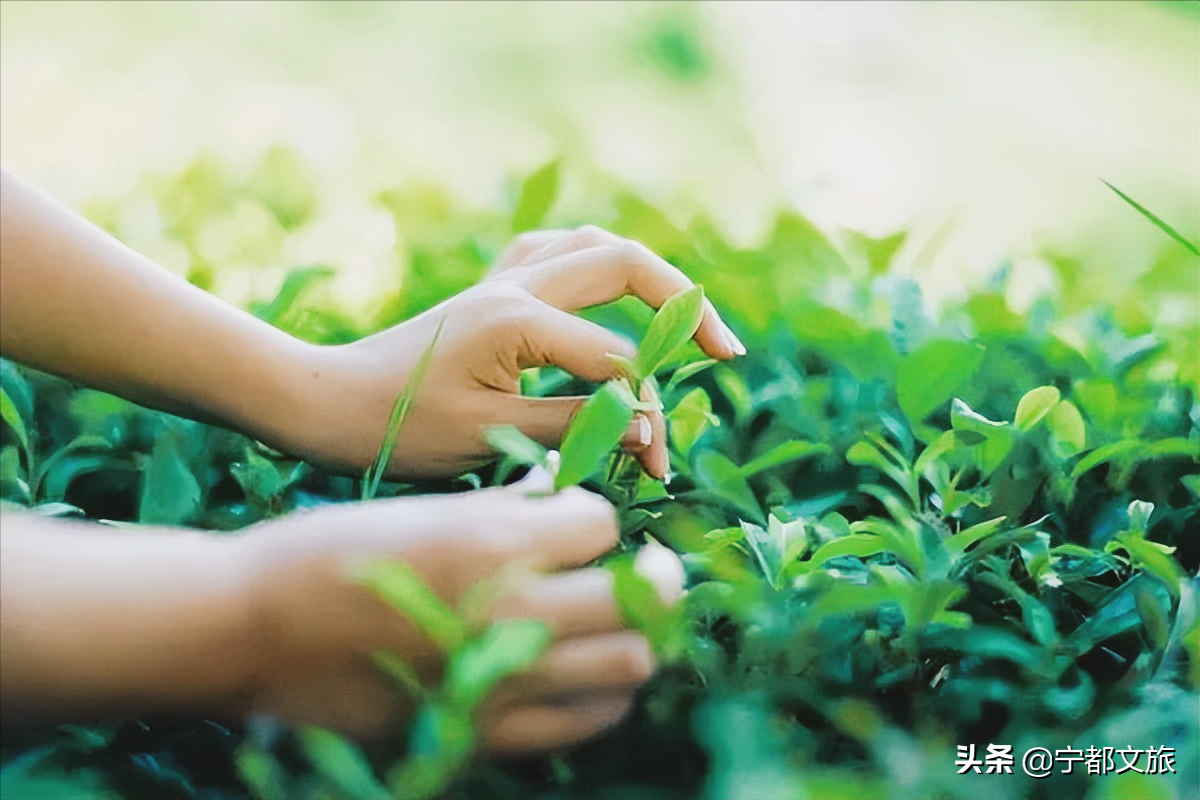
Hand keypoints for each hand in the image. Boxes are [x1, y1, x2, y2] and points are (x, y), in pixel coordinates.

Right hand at [241, 470, 683, 753]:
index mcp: (491, 543)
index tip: (574, 519)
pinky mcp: (482, 729)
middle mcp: (511, 612)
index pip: (599, 522)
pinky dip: (603, 693)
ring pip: (630, 663)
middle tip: (643, 565)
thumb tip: (560, 495)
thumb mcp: (422, 508)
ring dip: (638, 634)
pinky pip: (583, 720)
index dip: (592, 516)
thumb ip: (504, 508)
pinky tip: (585, 668)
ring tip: (618, 618)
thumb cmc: (326, 551)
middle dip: (654, 573)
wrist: (250, 629)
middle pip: (642, 594)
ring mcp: (502, 679)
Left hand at [289, 226, 744, 479]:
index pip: (615, 362)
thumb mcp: (490, 437)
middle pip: (626, 263)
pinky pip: (557, 253)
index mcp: (517, 320)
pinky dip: (595, 267)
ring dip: (646, 276)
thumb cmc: (397, 427)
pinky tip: (607, 299)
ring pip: (595, 245)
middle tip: (723, 354)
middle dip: (685, 307)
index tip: (655, 469)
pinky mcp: (491, 289)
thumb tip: (647, 429)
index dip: (648, 416)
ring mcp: (503, 280)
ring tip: (681, 319)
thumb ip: (575, 425)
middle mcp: (516, 284)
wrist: (326, 400)